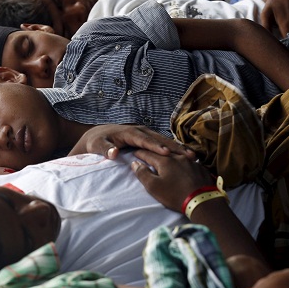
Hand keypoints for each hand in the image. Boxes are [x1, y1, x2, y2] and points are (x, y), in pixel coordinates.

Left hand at [70, 124, 194, 160]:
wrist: (97, 135)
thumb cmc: (96, 142)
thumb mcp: (97, 145)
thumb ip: (104, 149)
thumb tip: (113, 153)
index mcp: (129, 132)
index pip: (145, 140)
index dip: (156, 146)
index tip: (167, 154)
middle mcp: (139, 130)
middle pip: (159, 139)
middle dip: (174, 147)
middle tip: (187, 156)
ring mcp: (145, 133)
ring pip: (163, 140)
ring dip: (177, 148)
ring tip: (192, 156)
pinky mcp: (147, 137)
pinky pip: (162, 143)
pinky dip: (174, 149)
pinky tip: (185, 156)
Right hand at [129, 149, 213, 212]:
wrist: (201, 201)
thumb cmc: (175, 195)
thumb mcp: (154, 186)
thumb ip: (143, 174)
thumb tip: (135, 164)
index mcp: (165, 160)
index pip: (149, 154)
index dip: (140, 154)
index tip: (135, 153)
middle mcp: (178, 157)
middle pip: (163, 152)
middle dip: (154, 152)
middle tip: (148, 152)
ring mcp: (191, 162)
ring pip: (177, 154)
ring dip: (169, 155)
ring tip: (164, 155)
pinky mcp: (200, 168)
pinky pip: (188, 161)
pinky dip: (181, 161)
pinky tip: (182, 164)